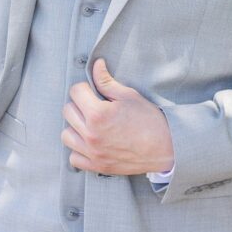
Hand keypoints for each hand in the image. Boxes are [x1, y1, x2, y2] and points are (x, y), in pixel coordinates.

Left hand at [61, 58, 174, 174]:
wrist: (165, 148)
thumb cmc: (149, 121)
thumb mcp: (128, 96)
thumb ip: (106, 81)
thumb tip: (96, 65)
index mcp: (98, 114)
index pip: (75, 91)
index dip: (85, 87)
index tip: (93, 91)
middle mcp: (91, 134)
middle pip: (68, 111)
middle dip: (79, 104)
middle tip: (93, 105)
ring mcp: (92, 152)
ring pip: (66, 135)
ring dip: (75, 127)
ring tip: (90, 124)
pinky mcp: (96, 166)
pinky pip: (73, 158)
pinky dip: (78, 150)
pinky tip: (90, 142)